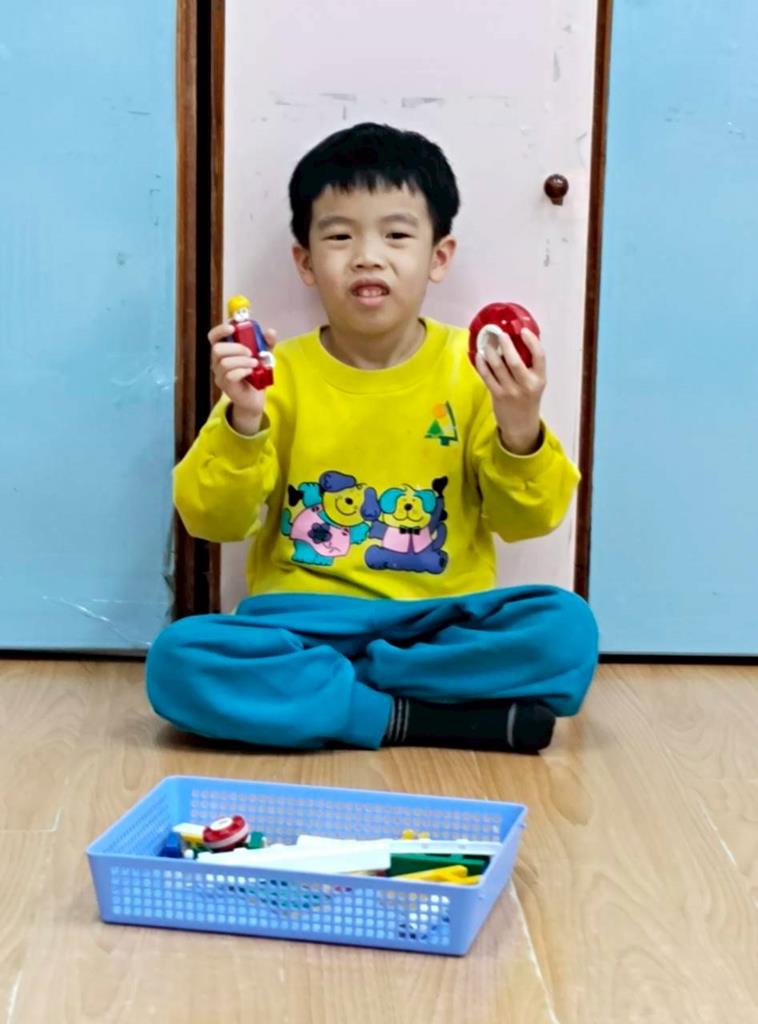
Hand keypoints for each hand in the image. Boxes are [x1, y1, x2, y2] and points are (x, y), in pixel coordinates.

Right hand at [208, 321, 277, 434]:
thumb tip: (270, 332)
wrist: (256, 398)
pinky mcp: (226, 386)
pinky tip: (251, 372)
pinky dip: (243, 371)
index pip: (213, 337)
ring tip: (255, 363)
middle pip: (216, 349)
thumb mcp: (264, 354)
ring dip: (242, 361)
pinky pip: (230, 376)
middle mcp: (217, 362)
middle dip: (236, 348)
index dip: (220, 330)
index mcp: (224, 350)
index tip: (233, 328)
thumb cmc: (256, 374)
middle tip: (250, 352)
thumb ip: (267, 342)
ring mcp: (220, 375)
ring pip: (224, 363)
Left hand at [475, 327, 544, 453]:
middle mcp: (526, 385)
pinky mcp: (497, 395)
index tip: (523, 331)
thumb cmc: (527, 399)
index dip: (532, 341)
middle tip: (499, 334)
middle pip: (515, 360)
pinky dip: (482, 364)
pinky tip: (480, 356)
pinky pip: (487, 376)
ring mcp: (511, 391)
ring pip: (498, 366)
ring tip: (487, 343)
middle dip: (505, 344)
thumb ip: (529, 366)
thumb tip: (516, 341)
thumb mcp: (535, 383)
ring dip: (491, 351)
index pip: (539, 356)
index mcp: (539, 379)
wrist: (521, 426)